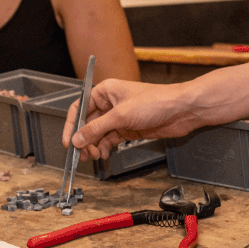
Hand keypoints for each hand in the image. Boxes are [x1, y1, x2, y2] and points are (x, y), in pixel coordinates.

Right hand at [64, 79, 204, 158]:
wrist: (181, 110)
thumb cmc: (156, 101)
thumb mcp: (121, 115)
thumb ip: (97, 128)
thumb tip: (78, 138)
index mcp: (105, 91)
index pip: (79, 108)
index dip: (71, 125)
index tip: (68, 141)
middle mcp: (110, 103)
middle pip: (88, 123)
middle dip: (83, 139)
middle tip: (82, 154)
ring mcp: (119, 117)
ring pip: (98, 134)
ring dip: (94, 145)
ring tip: (93, 156)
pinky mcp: (128, 128)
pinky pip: (110, 139)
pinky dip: (105, 147)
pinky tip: (104, 154)